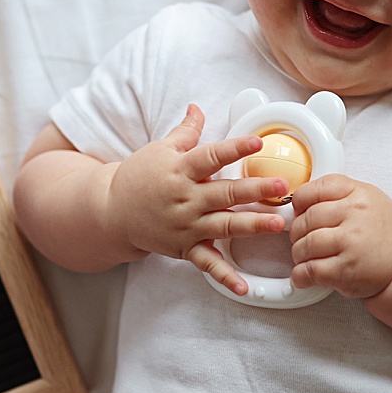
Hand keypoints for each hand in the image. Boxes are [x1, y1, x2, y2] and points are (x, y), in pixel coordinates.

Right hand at [105, 104, 289, 294]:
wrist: (110, 212)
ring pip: (224, 225)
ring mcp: (186, 226)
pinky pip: (207, 264)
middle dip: (255, 190)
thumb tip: (197, 107)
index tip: (257, 141)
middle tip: (281, 186)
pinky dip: (225, 276)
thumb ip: (185, 131)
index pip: (210, 156)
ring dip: (252, 226)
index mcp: (180, 170)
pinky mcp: (185, 247)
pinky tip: (243, 285)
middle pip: (224, 193)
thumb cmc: (138, 178)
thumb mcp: (160, 150)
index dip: (234, 148)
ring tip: (277, 224)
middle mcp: (185, 199)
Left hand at [288, 174, 391, 298]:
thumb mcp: (368, 199)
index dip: (299, 202)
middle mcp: (355, 216)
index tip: (299, 211)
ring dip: (298, 253)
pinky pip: (311, 270)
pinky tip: (304, 274)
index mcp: (359, 194)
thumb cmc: (383, 231)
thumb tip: (299, 202)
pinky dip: (301, 274)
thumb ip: (338, 195)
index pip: (314, 190)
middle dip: (297, 231)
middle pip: (307, 219)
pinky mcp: (346, 270)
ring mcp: (351, 243)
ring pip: (305, 244)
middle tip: (301, 238)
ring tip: (305, 256)